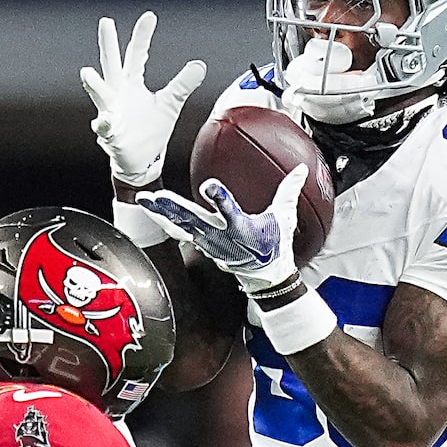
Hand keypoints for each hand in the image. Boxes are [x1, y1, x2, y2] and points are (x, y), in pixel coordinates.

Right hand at [80, 13, 205, 187]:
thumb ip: (182, 84)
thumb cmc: (150, 131)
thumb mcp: (169, 104)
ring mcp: (111, 112)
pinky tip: (104, 121)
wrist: (140, 162)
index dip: (143, 37)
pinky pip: (104, 128)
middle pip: (112, 64)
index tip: (149, 16)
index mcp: (131, 83)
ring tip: (87, 73)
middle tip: (106, 22)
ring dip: (94, 84)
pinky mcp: (110, 134)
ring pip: (100, 95)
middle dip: (108, 45)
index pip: (137, 55)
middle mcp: (118, 94)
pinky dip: (103, 124)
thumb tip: (199, 65)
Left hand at [137, 165, 305, 294]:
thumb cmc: (274, 247)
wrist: (266, 277)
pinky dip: (164, 220)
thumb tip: (302, 169)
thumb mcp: (284, 219)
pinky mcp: (202, 243)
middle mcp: (221, 236)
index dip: (219, 198)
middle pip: (194, 220)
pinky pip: (179, 231)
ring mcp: (209, 241)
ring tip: (145, 199)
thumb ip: (288, 191)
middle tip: (158, 197)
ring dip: (162, 213)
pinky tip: (151, 209)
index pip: (229, 210)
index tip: (209, 186)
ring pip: (181, 225)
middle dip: (175, 209)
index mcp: (242, 228)